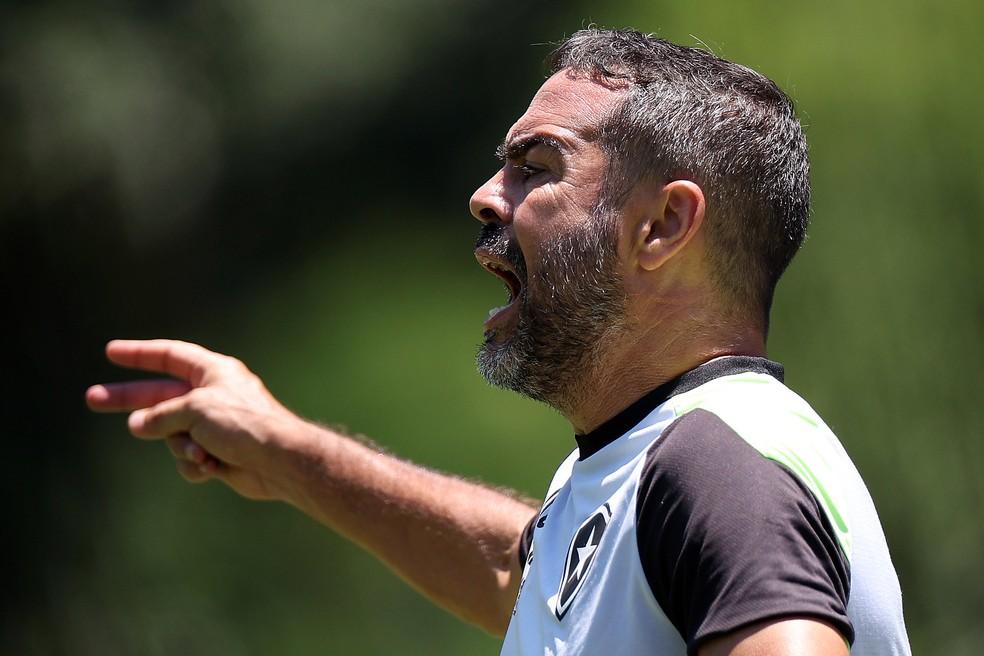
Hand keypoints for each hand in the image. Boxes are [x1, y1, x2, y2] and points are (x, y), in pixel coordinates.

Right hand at [86, 339, 308, 500]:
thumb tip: (138, 425)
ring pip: (172, 435)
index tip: (111, 352)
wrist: (278, 462)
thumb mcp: (194, 410)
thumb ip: (162, 415)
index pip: (170, 356)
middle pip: (161, 395)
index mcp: (213, 372)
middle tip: (91, 398)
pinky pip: (188, 458)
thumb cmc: (243, 424)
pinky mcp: (218, 453)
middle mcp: (212, 395)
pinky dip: (195, 464)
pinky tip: (212, 467)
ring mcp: (214, 425)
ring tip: (200, 451)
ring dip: (180, 447)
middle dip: (130, 400)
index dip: (140, 354)